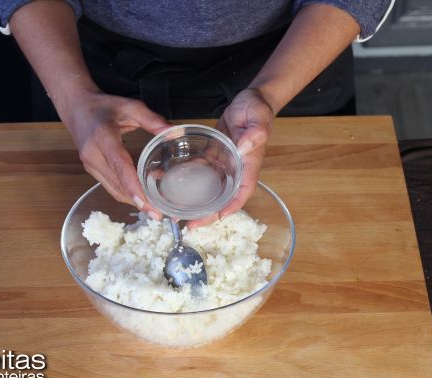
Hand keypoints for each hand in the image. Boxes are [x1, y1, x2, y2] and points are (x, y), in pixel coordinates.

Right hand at [59, 89, 170, 219]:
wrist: (76, 107)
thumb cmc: (104, 106)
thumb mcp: (130, 106)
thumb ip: (152, 120)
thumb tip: (175, 132)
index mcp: (103, 137)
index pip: (119, 165)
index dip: (132, 185)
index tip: (144, 203)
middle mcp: (93, 155)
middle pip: (117, 184)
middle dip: (138, 202)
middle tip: (160, 214)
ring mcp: (90, 165)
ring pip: (113, 190)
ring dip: (133, 201)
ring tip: (154, 210)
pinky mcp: (92, 170)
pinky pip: (110, 186)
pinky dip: (126, 194)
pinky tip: (142, 198)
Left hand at [187, 88, 273, 227]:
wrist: (252, 99)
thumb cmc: (257, 109)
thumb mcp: (257, 119)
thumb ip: (254, 134)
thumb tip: (244, 148)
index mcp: (248, 165)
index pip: (241, 193)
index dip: (229, 208)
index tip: (215, 219)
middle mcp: (236, 169)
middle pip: (223, 198)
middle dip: (208, 213)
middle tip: (189, 225)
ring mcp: (225, 164)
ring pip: (210, 188)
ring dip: (197, 201)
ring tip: (178, 212)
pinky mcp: (215, 155)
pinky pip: (201, 171)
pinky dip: (189, 179)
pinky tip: (174, 185)